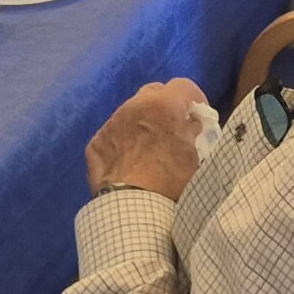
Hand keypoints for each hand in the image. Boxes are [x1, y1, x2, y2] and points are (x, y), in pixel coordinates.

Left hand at [84, 78, 207, 200]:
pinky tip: (129, 158)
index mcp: (163, 104)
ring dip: (142, 120)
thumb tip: (189, 124)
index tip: (197, 115)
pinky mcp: (96, 141)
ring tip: (148, 144)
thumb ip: (191, 132)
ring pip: (131, 111)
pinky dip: (123, 139)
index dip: (194, 98)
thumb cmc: (169, 179)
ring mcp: (112, 122)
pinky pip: (113, 132)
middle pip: (154, 92)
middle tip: (172, 125)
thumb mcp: (193, 155)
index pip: (183, 86)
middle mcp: (134, 105)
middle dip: (166, 104)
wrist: (131, 207)